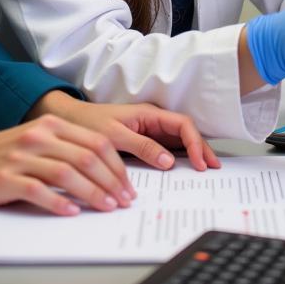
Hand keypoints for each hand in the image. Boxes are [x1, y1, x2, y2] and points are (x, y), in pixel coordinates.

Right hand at [0, 116, 136, 215]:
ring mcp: (22, 156)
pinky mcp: (6, 178)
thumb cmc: (4, 153)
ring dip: (92, 193)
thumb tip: (106, 172)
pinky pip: (38, 191)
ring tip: (106, 207)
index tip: (128, 186)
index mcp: (52, 125)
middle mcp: (40, 136)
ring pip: (67, 174)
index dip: (117, 166)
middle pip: (86, 157)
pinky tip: (72, 213)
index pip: (96, 142)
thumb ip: (68, 148)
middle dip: (111, 181)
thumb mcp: (39, 139)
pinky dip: (58, 203)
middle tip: (124, 200)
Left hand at [36, 92, 220, 172]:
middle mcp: (153, 120)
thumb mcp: (114, 136)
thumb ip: (142, 146)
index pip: (182, 124)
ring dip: (193, 152)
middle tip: (214, 167)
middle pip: (185, 132)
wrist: (70, 122)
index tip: (200, 162)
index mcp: (149, 113)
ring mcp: (149, 130)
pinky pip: (167, 148)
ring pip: (178, 140)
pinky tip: (185, 169)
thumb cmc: (89, 124)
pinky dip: (179, 157)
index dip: (194, 143)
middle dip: (201, 148)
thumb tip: (168, 161)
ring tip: (206, 169)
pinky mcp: (144, 140)